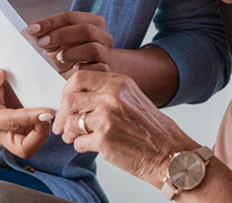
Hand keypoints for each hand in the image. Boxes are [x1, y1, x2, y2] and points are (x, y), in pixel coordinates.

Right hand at [0, 62, 53, 158]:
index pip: (13, 123)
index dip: (31, 118)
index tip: (47, 111)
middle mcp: (1, 132)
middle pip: (24, 149)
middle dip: (40, 135)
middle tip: (48, 115)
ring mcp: (11, 133)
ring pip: (33, 144)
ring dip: (44, 131)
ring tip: (50, 111)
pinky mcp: (20, 130)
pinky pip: (35, 136)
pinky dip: (44, 126)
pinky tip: (47, 110)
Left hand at [27, 11, 114, 76]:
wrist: (77, 78)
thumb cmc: (65, 56)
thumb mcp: (54, 42)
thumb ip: (45, 34)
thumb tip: (31, 31)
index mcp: (92, 21)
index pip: (71, 17)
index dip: (50, 22)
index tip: (32, 30)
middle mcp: (103, 35)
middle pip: (85, 30)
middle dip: (60, 35)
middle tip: (41, 43)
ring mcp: (106, 53)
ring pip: (92, 48)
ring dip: (71, 53)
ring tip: (59, 57)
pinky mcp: (106, 70)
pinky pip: (97, 69)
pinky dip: (83, 68)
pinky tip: (74, 69)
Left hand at [54, 70, 200, 188]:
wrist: (169, 154)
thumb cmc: (151, 130)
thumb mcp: (132, 98)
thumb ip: (107, 93)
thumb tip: (76, 97)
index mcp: (118, 83)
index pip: (79, 78)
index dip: (66, 92)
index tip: (65, 103)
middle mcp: (111, 96)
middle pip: (70, 99)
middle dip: (62, 114)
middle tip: (62, 126)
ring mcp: (107, 117)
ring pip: (71, 121)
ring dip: (69, 133)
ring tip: (73, 138)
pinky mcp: (104, 139)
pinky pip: (78, 142)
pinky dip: (79, 147)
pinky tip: (89, 147)